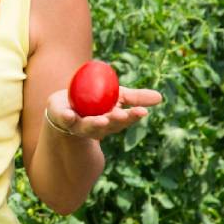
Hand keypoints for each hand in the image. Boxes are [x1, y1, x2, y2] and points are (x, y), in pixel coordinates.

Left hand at [44, 86, 162, 140]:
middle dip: (116, 120)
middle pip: (108, 125)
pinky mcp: (63, 118)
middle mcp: (96, 126)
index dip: (132, 116)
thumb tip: (160, 97)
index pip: (124, 120)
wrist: (64, 109)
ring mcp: (79, 125)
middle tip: (123, 115)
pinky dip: (67, 118)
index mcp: (111, 121)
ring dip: (95, 124)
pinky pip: (64, 119)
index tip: (141, 111)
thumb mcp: (116, 97)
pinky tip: (70, 116)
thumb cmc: (95, 104)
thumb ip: (135, 97)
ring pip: (89, 126)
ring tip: (101, 120)